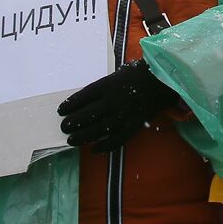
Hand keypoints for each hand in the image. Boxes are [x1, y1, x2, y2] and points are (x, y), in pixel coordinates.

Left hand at [57, 60, 182, 152]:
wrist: (161, 83)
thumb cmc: (137, 75)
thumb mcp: (117, 75)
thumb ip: (102, 88)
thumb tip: (84, 100)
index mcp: (108, 86)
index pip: (83, 97)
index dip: (70, 105)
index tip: (61, 111)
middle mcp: (113, 101)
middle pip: (87, 115)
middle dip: (73, 122)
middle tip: (63, 127)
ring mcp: (123, 115)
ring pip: (98, 130)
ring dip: (82, 136)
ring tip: (71, 140)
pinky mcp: (132, 126)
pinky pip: (116, 140)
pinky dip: (104, 146)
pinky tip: (94, 149)